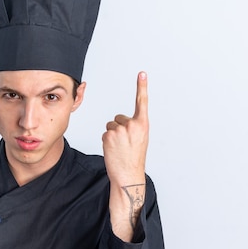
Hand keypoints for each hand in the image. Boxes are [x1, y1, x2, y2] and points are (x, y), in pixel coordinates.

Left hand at [102, 71, 148, 186]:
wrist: (128, 174)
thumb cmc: (134, 158)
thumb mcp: (140, 139)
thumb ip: (134, 126)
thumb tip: (120, 121)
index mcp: (143, 124)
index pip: (142, 102)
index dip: (142, 86)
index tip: (142, 73)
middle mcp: (132, 124)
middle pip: (118, 118)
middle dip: (119, 129)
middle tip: (125, 144)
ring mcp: (120, 129)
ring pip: (110, 126)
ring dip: (112, 136)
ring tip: (119, 148)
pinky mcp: (108, 135)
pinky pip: (105, 133)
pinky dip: (107, 142)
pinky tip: (113, 150)